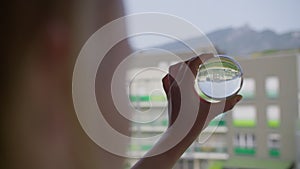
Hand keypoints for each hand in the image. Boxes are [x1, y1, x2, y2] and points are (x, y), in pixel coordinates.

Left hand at [131, 54, 241, 168]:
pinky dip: (175, 72)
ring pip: (174, 69)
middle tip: (207, 60)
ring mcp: (170, 89)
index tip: (212, 55)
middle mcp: (175, 85)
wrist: (178, 135)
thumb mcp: (213, 112)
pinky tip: (181, 74)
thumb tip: (240, 97)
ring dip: (185, 64)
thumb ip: (227, 104)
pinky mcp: (168, 94)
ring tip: (196, 66)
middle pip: (184, 64)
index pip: (192, 64)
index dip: (202, 57)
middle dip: (196, 59)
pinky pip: (168, 78)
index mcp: (185, 86)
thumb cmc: (194, 124)